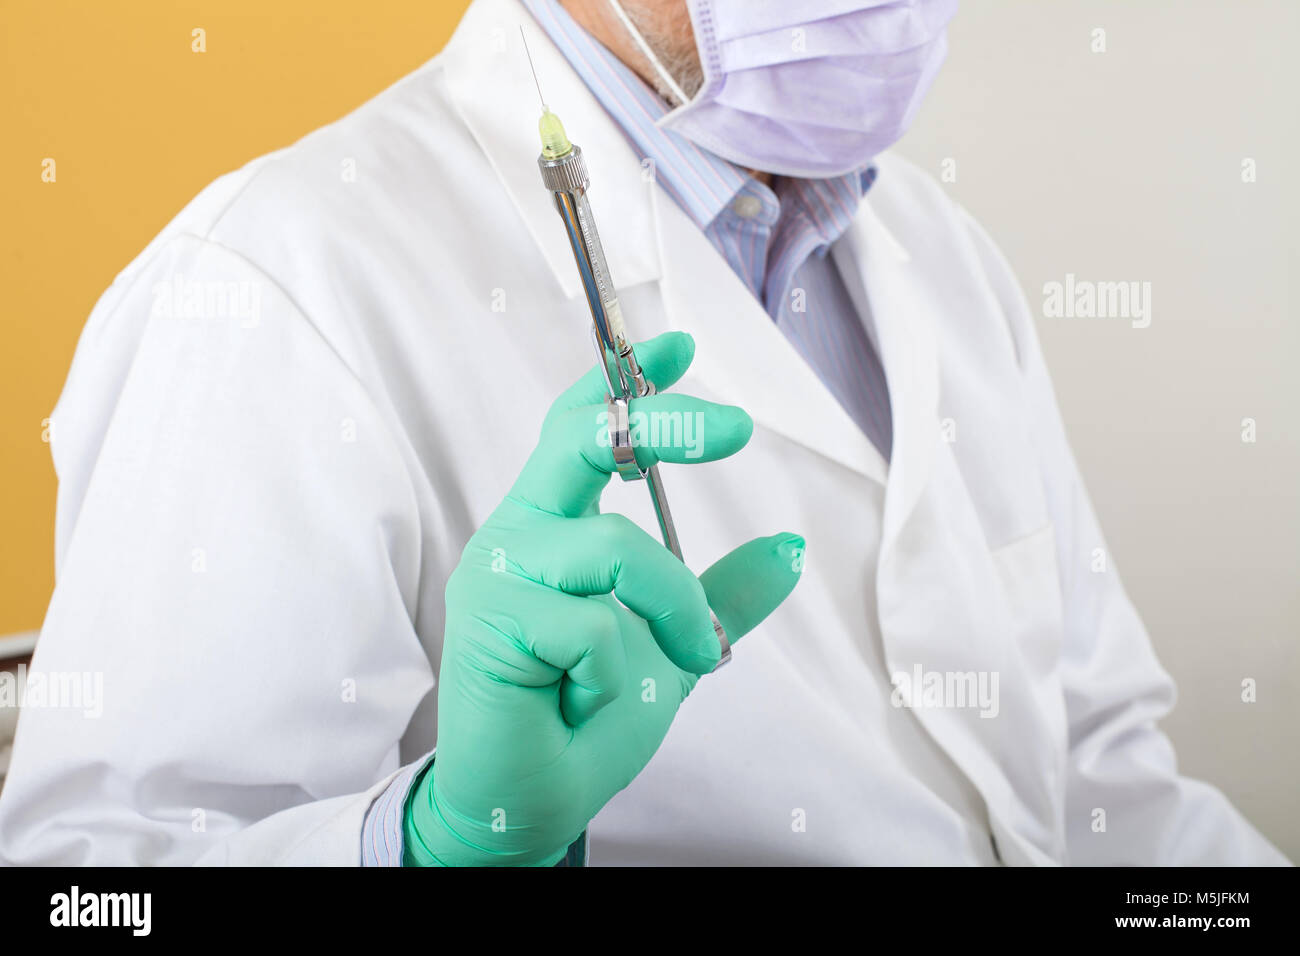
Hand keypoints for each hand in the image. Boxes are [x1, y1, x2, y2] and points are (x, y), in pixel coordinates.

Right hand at [404, 331, 803, 864]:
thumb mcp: (672, 645)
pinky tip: (586, 701)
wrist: (535, 801)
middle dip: (660, 422)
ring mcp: (497, 574)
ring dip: (671, 614)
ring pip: (615, 551)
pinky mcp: (488, 623)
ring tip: (682, 664)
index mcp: (552, 527)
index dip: (625, 381)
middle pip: (583, 440)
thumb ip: (717, 594)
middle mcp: (517, 535)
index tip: (682, 344)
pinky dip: (618, 672)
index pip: (579, 431)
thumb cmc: (589, 716)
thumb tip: (789, 546)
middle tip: (735, 430)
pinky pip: (592, 624)